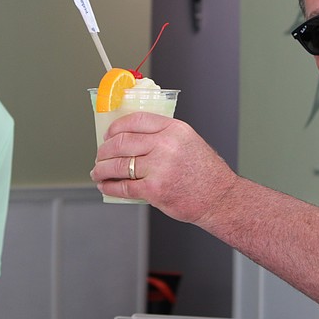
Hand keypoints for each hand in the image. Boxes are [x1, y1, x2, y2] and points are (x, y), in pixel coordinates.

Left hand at [91, 112, 237, 224]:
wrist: (220, 198)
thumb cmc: (205, 172)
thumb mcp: (188, 141)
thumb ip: (163, 136)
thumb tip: (131, 139)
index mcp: (174, 129)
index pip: (136, 120)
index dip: (116, 127)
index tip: (108, 134)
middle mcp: (166, 145)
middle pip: (122, 142)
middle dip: (104, 150)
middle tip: (100, 155)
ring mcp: (159, 167)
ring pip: (119, 165)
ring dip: (102, 169)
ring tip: (98, 172)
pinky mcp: (154, 189)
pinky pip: (124, 186)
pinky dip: (110, 187)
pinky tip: (106, 186)